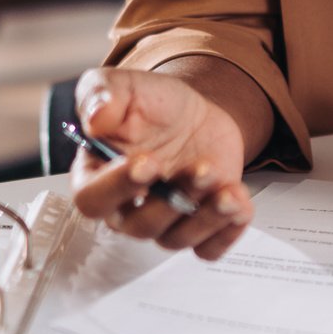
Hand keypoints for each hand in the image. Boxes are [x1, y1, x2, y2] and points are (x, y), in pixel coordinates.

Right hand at [69, 67, 255, 259]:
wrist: (194, 112)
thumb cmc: (153, 105)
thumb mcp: (125, 86)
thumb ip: (102, 93)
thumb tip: (94, 115)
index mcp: (97, 175)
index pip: (93, 198)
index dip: (117, 187)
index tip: (147, 163)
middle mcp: (127, 206)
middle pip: (140, 226)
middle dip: (174, 200)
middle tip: (201, 170)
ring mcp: (164, 219)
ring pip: (176, 238)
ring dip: (206, 217)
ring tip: (228, 190)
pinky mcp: (197, 223)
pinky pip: (208, 248)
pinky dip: (226, 233)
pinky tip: (239, 207)